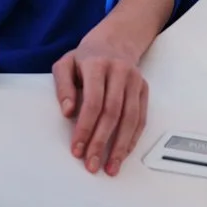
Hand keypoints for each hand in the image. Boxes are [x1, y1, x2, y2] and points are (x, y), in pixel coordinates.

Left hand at [52, 36, 148, 177]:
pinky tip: (123, 153)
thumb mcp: (66, 64)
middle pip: (112, 113)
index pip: (93, 102)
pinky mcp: (144, 90)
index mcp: (97, 65)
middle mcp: (119, 72)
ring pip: (130, 119)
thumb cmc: (87, 57)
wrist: (116, 39)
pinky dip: (132, 138)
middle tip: (92, 164)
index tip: (77, 148)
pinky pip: (141, 118)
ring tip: (111, 167)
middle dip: (101, 142)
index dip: (85, 128)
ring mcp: (134, 81)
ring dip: (120, 146)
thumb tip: (67, 111)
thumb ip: (63, 86)